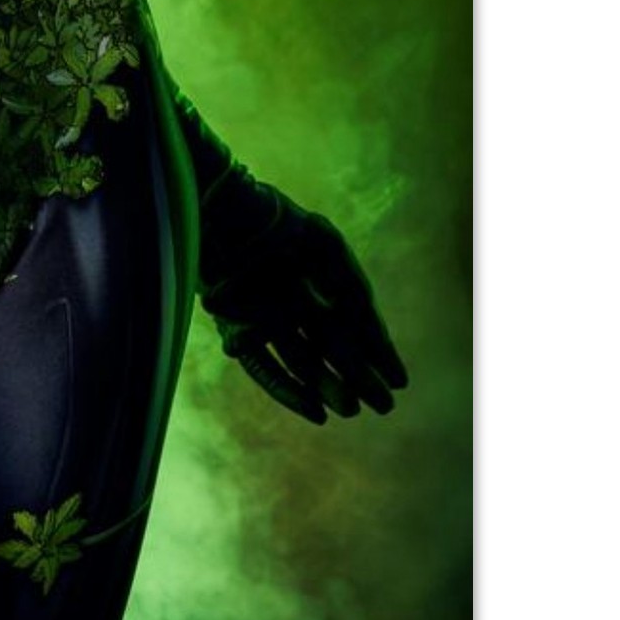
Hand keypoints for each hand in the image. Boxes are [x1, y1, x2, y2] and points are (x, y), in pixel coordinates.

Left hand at [198, 185, 407, 425]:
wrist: (220, 209)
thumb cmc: (271, 218)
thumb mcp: (324, 243)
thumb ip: (348, 280)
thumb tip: (367, 325)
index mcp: (319, 279)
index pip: (355, 325)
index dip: (377, 352)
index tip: (399, 380)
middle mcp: (293, 302)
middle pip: (332, 349)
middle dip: (359, 377)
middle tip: (385, 406)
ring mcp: (265, 317)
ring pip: (302, 361)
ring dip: (327, 385)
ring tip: (352, 408)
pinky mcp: (236, 329)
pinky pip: (263, 367)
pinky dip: (287, 389)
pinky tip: (315, 410)